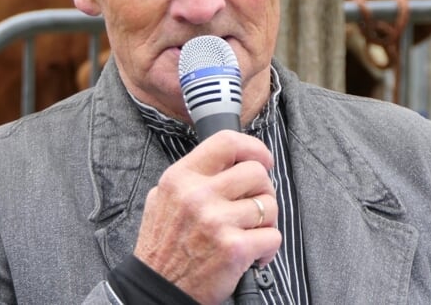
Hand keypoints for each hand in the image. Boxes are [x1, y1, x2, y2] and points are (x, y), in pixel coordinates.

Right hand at [133, 131, 279, 304]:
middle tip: (254, 206)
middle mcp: (198, 195)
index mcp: (181, 178)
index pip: (227, 142)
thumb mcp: (163, 199)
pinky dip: (268, 247)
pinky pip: (273, 236)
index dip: (253, 148)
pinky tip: (253, 254)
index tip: (263, 159)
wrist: (158, 289)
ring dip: (266, 221)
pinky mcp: (235, 249)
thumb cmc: (163, 246)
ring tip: (249, 233)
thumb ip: (191, 177)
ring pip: (269, 205)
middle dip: (263, 190)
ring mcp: (217, 222)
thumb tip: (228, 161)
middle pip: (257, 173)